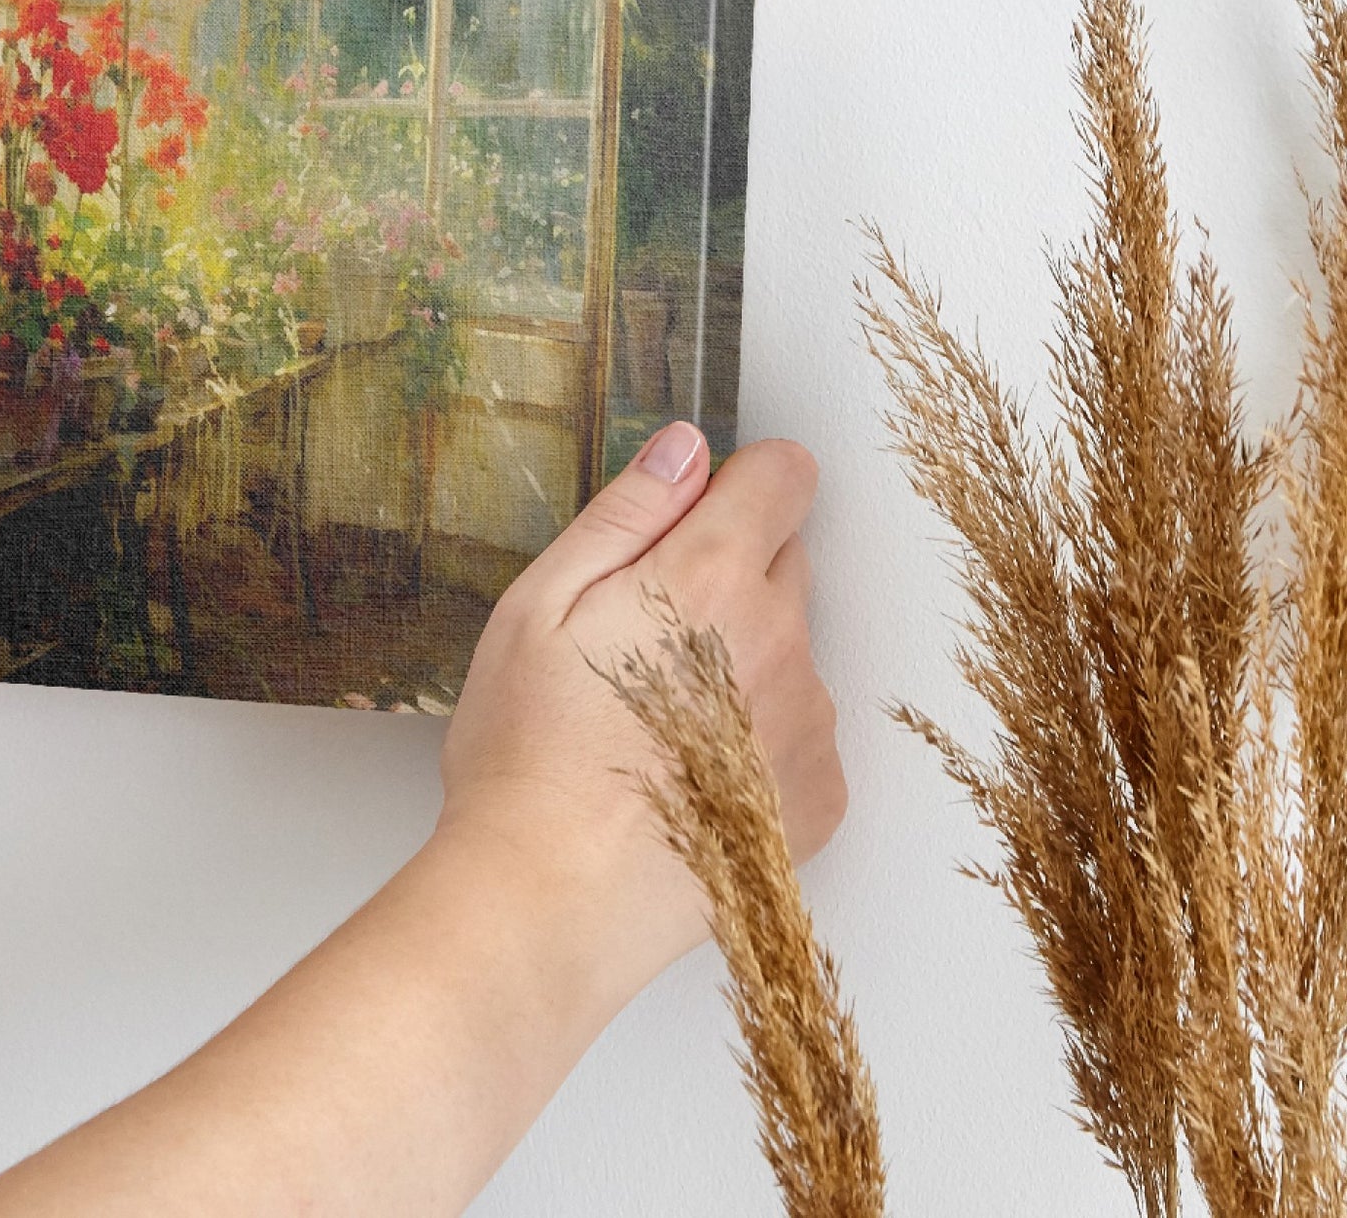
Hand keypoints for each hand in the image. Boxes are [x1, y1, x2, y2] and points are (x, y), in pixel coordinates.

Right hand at [437, 424, 845, 1009]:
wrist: (551, 900)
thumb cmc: (528, 753)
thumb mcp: (539, 604)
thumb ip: (626, 514)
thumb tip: (685, 447)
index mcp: (712, 577)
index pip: (785, 475)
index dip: (736, 482)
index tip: (689, 519)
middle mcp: (783, 640)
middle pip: (786, 560)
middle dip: (727, 574)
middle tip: (639, 635)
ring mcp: (809, 724)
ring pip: (789, 649)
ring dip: (742, 661)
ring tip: (652, 721)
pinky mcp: (819, 798)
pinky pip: (799, 732)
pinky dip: (756, 739)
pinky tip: (685, 774)